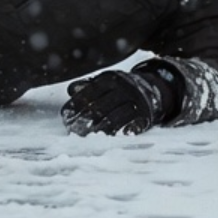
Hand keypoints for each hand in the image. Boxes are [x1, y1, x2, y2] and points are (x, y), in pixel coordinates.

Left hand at [62, 62, 182, 135]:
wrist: (151, 90)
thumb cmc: (119, 89)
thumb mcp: (105, 83)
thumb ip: (87, 86)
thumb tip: (71, 90)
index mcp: (111, 78)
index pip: (90, 92)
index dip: (77, 106)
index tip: (66, 118)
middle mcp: (124, 88)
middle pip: (101, 106)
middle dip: (85, 121)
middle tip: (74, 132)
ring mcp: (136, 102)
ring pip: (115, 118)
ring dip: (100, 130)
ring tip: (88, 139)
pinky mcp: (145, 116)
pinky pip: (132, 126)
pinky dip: (121, 133)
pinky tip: (111, 139)